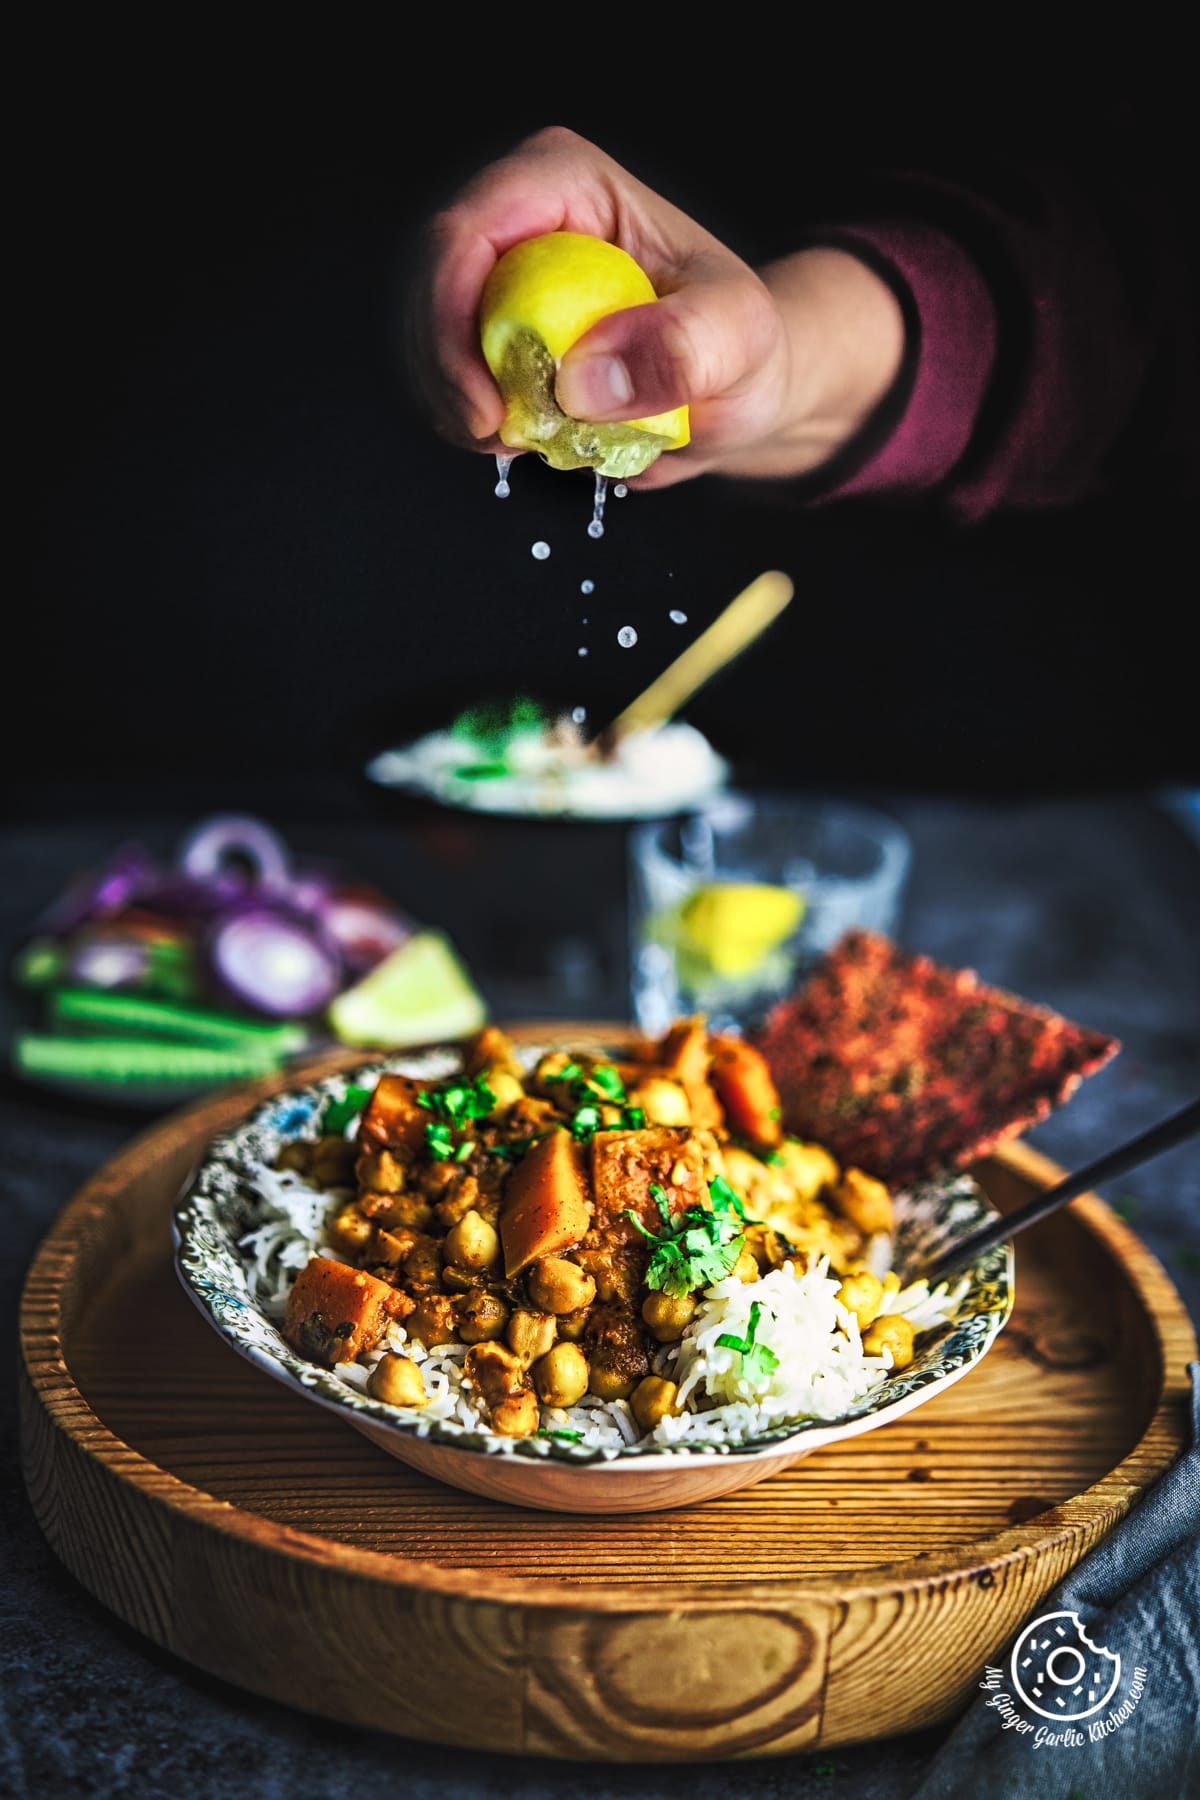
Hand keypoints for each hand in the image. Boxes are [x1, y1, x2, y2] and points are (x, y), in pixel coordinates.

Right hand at [405, 126, 906, 489]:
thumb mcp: (740, 341)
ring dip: (450, 401)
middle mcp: (518, 216)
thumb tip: (583, 380)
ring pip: (423, 332)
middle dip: (443, 371)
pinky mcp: (487, 326)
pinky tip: (513, 438)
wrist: (735, 384)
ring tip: (515, 441)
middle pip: (427, 282)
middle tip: (493, 438)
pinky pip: (442, 371)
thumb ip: (681, 350)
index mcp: (567, 182)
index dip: (452, 319)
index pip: (467, 230)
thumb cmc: (742, 345)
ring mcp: (495, 272)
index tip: (488, 409)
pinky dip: (464, 416)